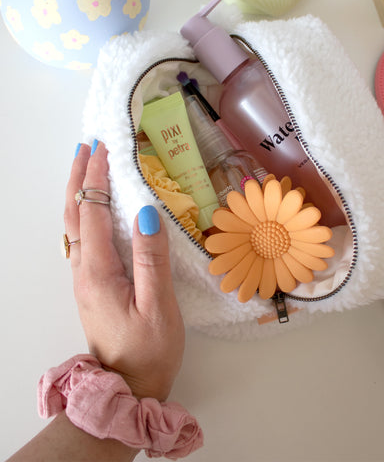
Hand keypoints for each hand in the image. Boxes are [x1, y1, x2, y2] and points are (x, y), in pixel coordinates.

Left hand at [64, 140, 184, 400]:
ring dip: (77, 192)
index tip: (104, 148)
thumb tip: (146, 211)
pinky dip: (83, 212)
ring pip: (73, 226)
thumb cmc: (148, 349)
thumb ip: (152, 258)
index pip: (93, 212)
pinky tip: (93, 209)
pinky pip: (81, 239)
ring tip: (85, 167)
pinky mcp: (91, 286)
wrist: (127, 388)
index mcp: (98, 271)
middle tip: (87, 146)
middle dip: (78, 177)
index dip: (97, 178)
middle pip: (73, 215)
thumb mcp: (158, 305)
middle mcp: (84, 271)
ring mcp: (84, 279)